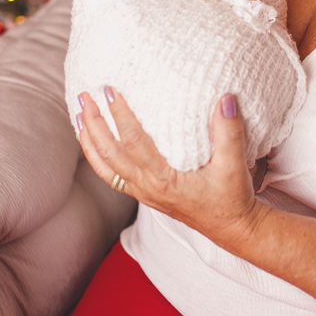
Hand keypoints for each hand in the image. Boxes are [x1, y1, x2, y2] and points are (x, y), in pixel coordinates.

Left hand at [74, 87, 265, 250]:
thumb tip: (225, 99)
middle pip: (109, 153)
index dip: (119, 115)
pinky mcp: (143, 193)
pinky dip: (97, 157)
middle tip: (85, 94)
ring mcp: (142, 192)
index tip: (109, 90)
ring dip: (89, 139)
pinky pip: (110, 175)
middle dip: (94, 123)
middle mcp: (147, 187)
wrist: (231, 226)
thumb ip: (230, 131)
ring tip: (80, 113)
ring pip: (105, 166)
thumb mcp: (235, 165)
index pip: (133, 142)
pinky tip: (92, 141)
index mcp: (164, 179)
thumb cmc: (232, 197)